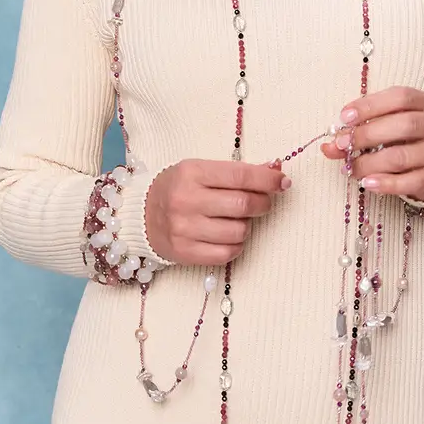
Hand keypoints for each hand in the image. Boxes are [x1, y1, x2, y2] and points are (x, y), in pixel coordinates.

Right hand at [145, 159, 289, 266]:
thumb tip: (274, 171)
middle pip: (243, 204)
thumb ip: (236, 172)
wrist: (140, 216)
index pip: (240, 175)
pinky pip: (227, 253)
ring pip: (239, 231)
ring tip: (236, 220)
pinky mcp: (185, 252)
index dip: (267, 179)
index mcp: (191, 172)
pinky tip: (228, 236)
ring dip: (247, 225)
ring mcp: (184, 228)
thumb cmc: (178, 188)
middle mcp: (186, 200)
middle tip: (263, 202)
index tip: (282, 182)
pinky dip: (236, 245)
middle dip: (263, 203)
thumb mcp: (200, 171)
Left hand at [320, 86, 423, 201]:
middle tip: (342, 144)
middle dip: (367, 135)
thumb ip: (358, 131)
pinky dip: (386, 184)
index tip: (345, 117)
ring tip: (350, 168)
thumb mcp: (384, 127)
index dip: (370, 105)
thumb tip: (328, 146)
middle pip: (404, 125)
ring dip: (370, 163)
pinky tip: (368, 184)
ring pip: (402, 156)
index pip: (400, 97)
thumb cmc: (404, 139)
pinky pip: (412, 182)